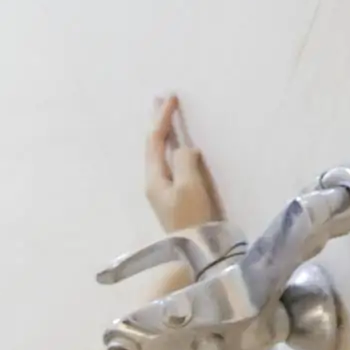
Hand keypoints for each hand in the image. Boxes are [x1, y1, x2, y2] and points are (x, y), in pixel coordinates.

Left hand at [144, 92, 223, 233]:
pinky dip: (172, 147)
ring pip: (161, 155)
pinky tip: (177, 146)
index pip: (155, 140)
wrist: (195, 252)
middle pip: (153, 146)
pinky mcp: (175, 197)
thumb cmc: (192, 219)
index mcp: (154, 178)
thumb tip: (185, 149)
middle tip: (160, 99)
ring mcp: (164, 191)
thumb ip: (184, 161)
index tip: (172, 97)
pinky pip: (170, 164)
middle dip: (158, 122)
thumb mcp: (189, 186)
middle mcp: (155, 183)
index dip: (163, 118)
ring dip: (164, 133)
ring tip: (167, 118)